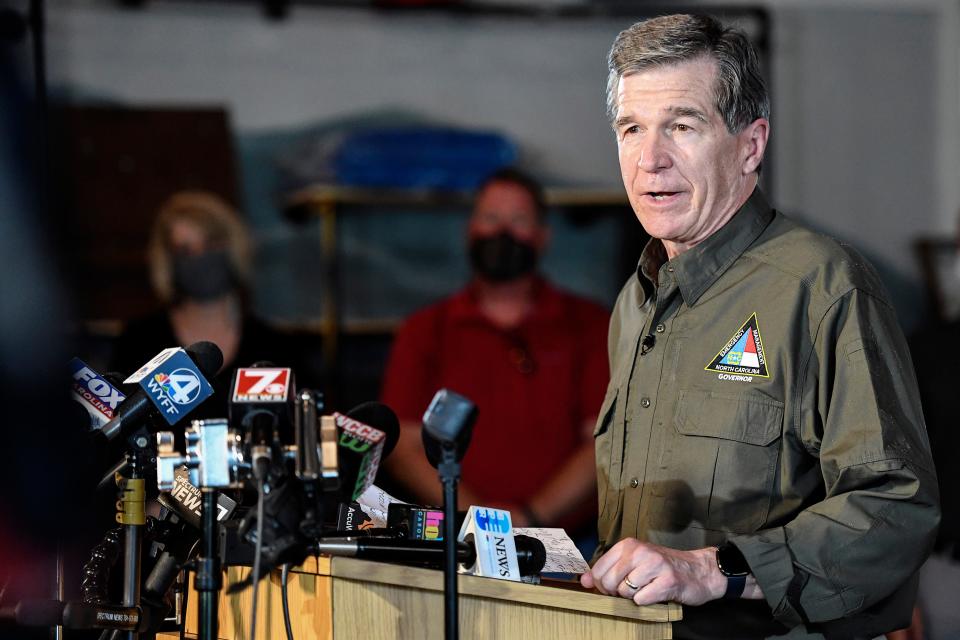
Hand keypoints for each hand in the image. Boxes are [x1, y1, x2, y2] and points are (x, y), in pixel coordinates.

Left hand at [579, 538, 725, 605]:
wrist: (700, 570)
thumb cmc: (663, 568)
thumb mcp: (634, 563)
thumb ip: (608, 569)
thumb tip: (583, 580)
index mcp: (628, 545)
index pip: (599, 569)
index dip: (602, 585)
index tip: (614, 587)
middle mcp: (640, 551)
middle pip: (609, 582)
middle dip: (617, 593)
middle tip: (634, 589)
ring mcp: (654, 565)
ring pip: (625, 592)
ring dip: (634, 597)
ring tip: (648, 588)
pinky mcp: (667, 581)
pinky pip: (642, 600)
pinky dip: (647, 602)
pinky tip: (657, 593)